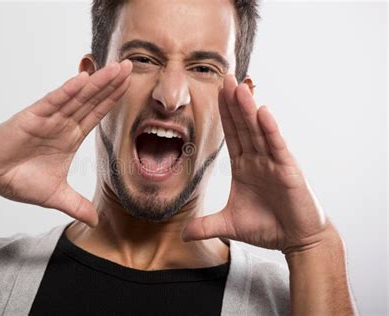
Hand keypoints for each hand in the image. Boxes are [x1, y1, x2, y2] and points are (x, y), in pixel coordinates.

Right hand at [0, 60, 131, 226]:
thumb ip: (77, 205)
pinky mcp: (31, 118)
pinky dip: (67, 91)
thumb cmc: (18, 180)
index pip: (97, 114)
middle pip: (92, 100)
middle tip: (131, 66)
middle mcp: (63, 123)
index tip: (131, 85)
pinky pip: (53, 102)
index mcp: (70, 136)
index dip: (114, 100)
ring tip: (116, 68)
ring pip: (77, 97)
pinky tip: (82, 79)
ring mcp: (49, 118)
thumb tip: (95, 221)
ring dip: (96, 82)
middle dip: (112, 83)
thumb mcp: (56, 196)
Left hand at [182, 74, 335, 252]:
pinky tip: (262, 112)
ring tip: (239, 87)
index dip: (224, 114)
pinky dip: (270, 130)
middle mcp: (258, 160)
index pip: (231, 135)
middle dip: (234, 102)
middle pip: (243, 126)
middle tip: (224, 77)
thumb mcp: (229, 226)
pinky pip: (277, 147)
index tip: (215, 92)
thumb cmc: (267, 228)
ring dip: (248, 109)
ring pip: (258, 131)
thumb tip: (183, 234)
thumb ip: (206, 226)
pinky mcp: (288, 171)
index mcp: (244, 166)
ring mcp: (273, 163)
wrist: (296, 240)